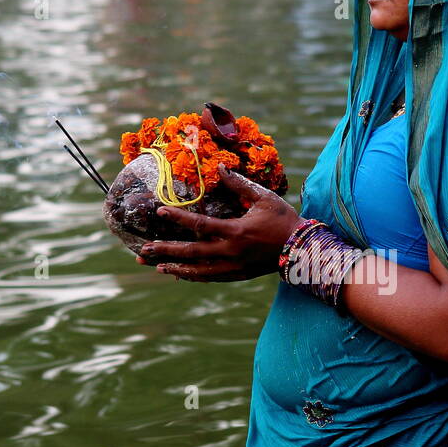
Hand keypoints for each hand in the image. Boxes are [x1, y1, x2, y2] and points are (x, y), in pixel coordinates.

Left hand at [139, 164, 301, 281]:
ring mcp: (234, 266)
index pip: (200, 224)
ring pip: (199, 271)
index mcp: (236, 231)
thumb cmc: (283, 220)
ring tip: (158, 266)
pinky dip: (194, 276)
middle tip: (145, 249)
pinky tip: (181, 274)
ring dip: (176, 268)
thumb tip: (220, 168)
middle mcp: (231, 251)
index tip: (160, 212)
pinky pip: (211, 278)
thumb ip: (239, 184)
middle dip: (166, 250)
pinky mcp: (238, 275)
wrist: (303, 250)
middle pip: (192, 252)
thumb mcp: (263, 198)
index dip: (178, 217)